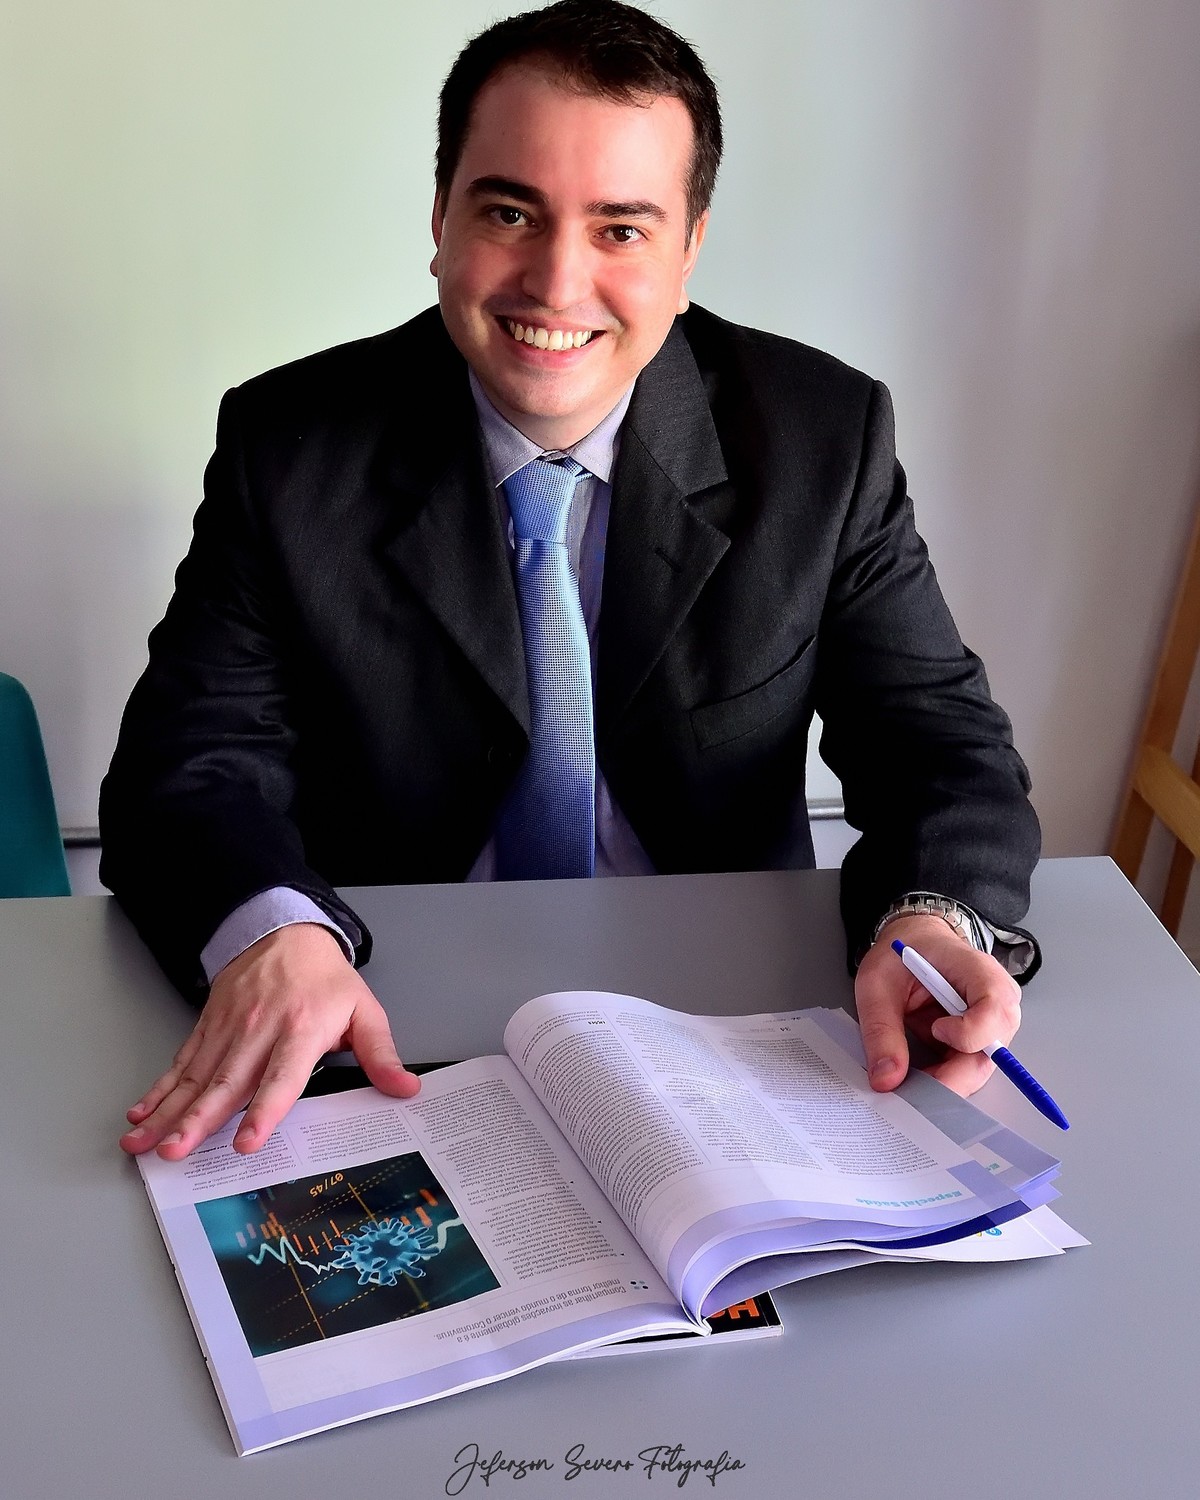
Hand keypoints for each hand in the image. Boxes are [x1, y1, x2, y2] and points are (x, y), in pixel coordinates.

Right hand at [119, 923, 420, 1158]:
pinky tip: (141, 1113)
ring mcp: (229, 1029)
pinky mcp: (208, 1026)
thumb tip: (406, 1089)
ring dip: (167, 1113)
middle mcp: (260, 1031)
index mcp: (302, 1030)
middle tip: (174, 1152)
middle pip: (226, 1083)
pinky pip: (182, 1062)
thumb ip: (381, 1054)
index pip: (281, 1077)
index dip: (263, 1111)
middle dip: (197, 1122)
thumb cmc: (325, 978)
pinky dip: (159, 1089)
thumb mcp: (364, 1010)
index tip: (246, 1142)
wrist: (284, 930)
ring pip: (195, 1077)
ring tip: (143, 1143)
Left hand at [853, 913, 1021, 1096]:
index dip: (970, 1032)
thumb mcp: (877, 983)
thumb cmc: (903, 953)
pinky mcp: (977, 1040)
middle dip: (952, 1076)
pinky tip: (918, 1080)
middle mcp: (996, 999)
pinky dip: (942, 1078)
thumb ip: (881, 1029)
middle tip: (911, 1090)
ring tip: (909, 1085)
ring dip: (945, 1080)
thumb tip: (887, 1077)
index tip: (936, 1030)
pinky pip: (967, 1068)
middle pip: (991, 1050)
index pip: (996, 1009)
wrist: (913, 944)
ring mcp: (990, 1022)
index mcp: (978, 970)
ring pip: (980, 1066)